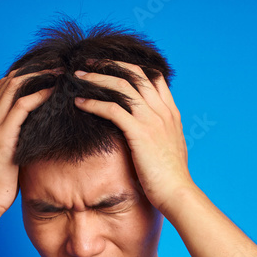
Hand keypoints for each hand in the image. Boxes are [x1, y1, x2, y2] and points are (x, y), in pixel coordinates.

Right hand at [0, 66, 59, 216]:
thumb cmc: (4, 180)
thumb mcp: (14, 151)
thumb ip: (22, 136)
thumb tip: (44, 129)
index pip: (7, 85)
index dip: (28, 73)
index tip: (50, 69)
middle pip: (11, 80)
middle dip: (35, 68)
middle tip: (58, 64)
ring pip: (14, 87)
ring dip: (38, 76)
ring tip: (59, 72)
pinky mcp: (2, 136)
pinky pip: (21, 107)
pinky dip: (38, 96)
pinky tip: (53, 92)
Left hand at [71, 60, 195, 216]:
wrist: (178, 193)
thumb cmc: (171, 178)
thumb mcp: (170, 148)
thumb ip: (160, 133)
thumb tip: (148, 133)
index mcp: (170, 112)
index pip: (152, 77)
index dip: (130, 67)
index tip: (111, 66)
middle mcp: (162, 111)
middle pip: (135, 74)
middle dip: (110, 65)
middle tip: (90, 62)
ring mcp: (152, 120)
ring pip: (122, 86)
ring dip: (97, 78)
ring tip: (78, 76)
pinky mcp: (140, 133)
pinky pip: (112, 109)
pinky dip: (93, 103)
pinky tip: (79, 102)